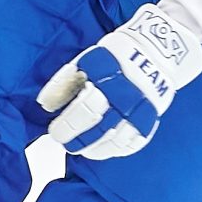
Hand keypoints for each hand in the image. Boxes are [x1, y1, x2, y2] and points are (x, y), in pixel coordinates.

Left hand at [37, 4, 201, 159]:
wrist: (155, 51)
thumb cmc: (113, 57)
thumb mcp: (85, 62)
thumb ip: (64, 82)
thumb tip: (46, 105)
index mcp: (108, 77)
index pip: (85, 108)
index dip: (67, 125)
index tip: (55, 131)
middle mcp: (127, 94)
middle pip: (99, 128)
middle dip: (78, 140)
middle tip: (65, 143)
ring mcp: (142, 109)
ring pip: (116, 141)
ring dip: (95, 149)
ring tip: (82, 150)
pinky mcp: (151, 119)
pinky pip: (134, 143)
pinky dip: (116, 150)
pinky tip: (103, 149)